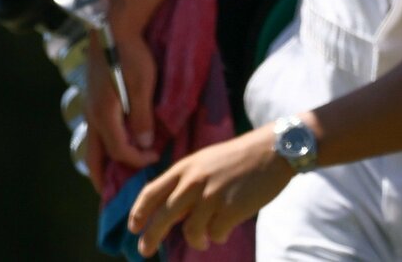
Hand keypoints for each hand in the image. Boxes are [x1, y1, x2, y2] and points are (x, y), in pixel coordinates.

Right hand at [84, 24, 157, 188]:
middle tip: (110, 195)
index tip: (156, 158)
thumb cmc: (131, 55)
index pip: (120, 150)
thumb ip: (142, 117)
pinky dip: (103, 144)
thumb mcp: (142, 86)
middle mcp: (92, 113)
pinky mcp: (93, 98)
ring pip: (93, 142)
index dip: (138, 160)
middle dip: (101, 176)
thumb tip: (144, 145)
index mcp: (104, 113)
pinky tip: (113, 143)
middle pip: (94, 155)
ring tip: (112, 174)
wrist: (113, 27)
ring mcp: (90, 105)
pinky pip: (96, 130)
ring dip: (102, 161)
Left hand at [128, 125, 292, 254]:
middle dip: (151, 235)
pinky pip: (216, 233)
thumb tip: (171, 212)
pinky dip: (217, 237)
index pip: (151, 192)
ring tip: (203, 242)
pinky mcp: (232, 209)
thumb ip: (185, 183)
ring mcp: (212, 195)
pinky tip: (223, 232)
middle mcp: (193, 181)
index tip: (133, 227)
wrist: (269, 151)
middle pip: (164, 215)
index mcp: (183, 168)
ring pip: (191, 230)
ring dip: (195, 241)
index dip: (138, 211)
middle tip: (144, 250)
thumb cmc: (235, 159)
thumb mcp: (202, 163)